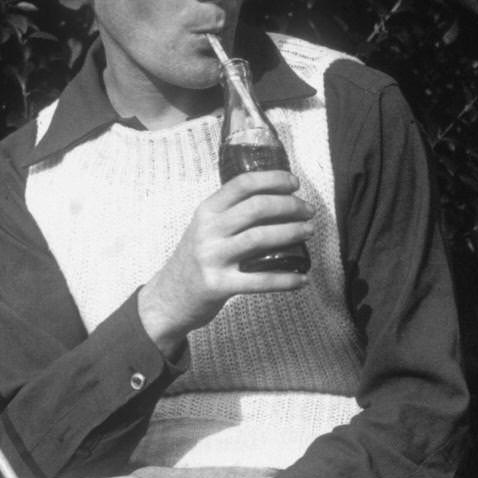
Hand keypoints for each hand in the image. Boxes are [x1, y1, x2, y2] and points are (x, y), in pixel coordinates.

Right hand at [138, 170, 311, 351]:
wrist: (168, 298)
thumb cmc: (195, 259)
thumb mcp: (204, 229)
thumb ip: (230, 214)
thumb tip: (276, 200)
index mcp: (206, 211)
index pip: (242, 184)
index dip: (273, 179)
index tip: (294, 183)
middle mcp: (207, 231)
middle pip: (256, 208)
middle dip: (290, 206)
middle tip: (308, 211)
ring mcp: (212, 258)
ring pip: (260, 238)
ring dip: (292, 233)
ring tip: (308, 231)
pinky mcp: (218, 286)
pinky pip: (259, 281)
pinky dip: (286, 280)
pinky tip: (302, 279)